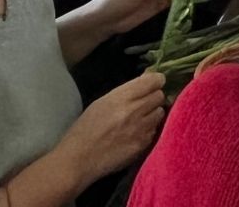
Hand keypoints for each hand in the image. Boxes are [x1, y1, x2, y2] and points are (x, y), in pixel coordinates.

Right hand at [58, 71, 166, 186]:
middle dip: (154, 97)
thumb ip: (127, 91)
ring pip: (160, 113)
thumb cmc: (85, 129)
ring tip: (139, 120)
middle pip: (160, 96)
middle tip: (144, 103)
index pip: (154, 80)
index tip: (153, 83)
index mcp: (122, 97)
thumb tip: (147, 80)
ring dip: (153, 114)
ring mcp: (140, 129)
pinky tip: (135, 134)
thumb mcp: (102, 102)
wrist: (78, 160)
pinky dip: (148, 130)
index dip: (155, 80)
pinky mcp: (142, 145)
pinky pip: (154, 131)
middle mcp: (134, 111)